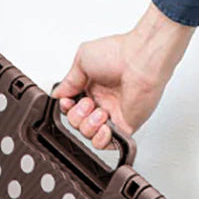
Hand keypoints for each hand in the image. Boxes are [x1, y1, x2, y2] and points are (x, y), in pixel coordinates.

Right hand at [54, 3, 193, 149]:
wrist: (141, 61)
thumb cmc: (118, 54)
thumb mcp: (82, 59)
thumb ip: (68, 80)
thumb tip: (58, 94)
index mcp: (91, 87)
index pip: (70, 107)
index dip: (65, 108)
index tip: (67, 101)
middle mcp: (102, 101)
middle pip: (76, 123)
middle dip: (77, 116)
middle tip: (88, 102)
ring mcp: (113, 115)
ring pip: (88, 134)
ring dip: (88, 125)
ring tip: (99, 111)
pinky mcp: (124, 126)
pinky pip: (107, 144)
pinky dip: (101, 139)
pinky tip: (104, 126)